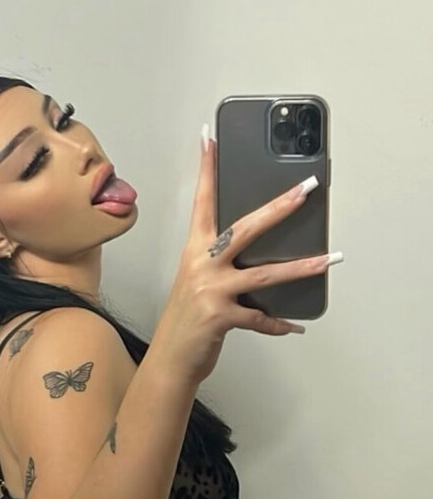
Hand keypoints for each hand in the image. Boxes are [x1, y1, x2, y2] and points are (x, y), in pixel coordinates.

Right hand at [153, 135, 330, 384]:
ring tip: (328, 259)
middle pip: (245, 228)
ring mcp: (211, 291)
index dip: (206, 169)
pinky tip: (294, 325)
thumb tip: (259, 253)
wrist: (170, 360)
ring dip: (301, 267)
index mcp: (195, 251)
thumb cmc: (186, 321)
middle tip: (306, 190)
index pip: (202, 202)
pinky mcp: (221, 317)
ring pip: (264, 274)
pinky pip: (260, 317)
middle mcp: (202, 265)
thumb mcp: (197, 283)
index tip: (210, 139)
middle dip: (279, 208)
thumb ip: (222, 264)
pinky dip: (279, 323)